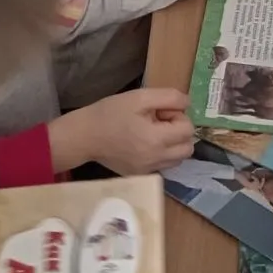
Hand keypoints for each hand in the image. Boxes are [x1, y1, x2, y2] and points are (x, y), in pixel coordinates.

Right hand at [49, 88, 194, 174]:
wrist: (84, 136)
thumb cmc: (111, 113)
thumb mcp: (140, 97)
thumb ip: (169, 98)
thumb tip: (187, 104)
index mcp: (157, 140)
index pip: (188, 129)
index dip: (178, 116)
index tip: (161, 112)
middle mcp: (156, 160)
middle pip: (187, 148)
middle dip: (179, 132)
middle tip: (159, 122)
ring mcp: (148, 171)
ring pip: (177, 159)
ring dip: (173, 144)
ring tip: (152, 133)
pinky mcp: (140, 176)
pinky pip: (163, 166)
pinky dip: (162, 155)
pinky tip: (145, 144)